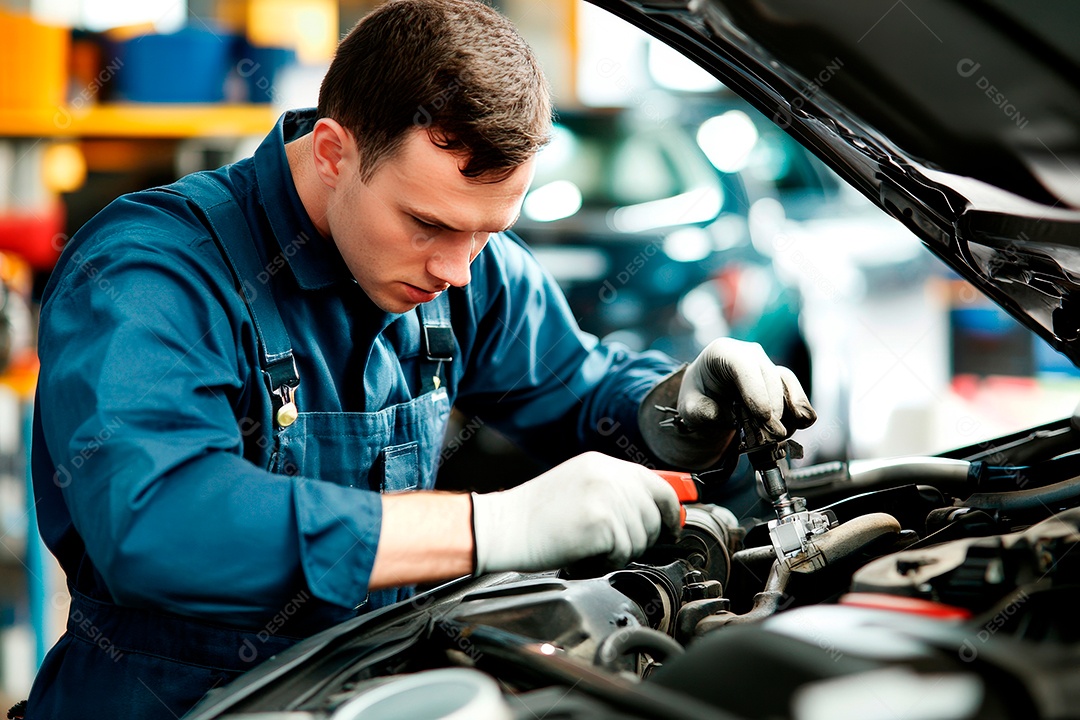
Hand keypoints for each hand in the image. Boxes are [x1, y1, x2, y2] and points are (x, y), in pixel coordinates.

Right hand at [471, 452, 681, 572]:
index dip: (669, 508)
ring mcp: (606, 496)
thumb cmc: (533, 517)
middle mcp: (608, 474)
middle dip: (644, 537)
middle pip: (654, 512)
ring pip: (642, 536)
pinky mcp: (601, 521)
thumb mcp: (576, 486)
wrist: (504, 528)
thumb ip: (612, 491)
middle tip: (618, 546)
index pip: (656, 483)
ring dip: (622, 550)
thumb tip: (649, 511)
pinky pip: (625, 551)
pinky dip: (608, 560)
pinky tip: (585, 553)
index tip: (671, 526)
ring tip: (592, 547)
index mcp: (602, 464)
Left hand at [681, 338, 815, 438]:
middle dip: (773, 407)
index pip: (742, 365)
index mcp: (722, 351)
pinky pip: (794, 390)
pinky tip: (801, 423)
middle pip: (767, 375)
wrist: (707, 396)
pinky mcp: (779, 380)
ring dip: (790, 408)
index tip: (763, 417)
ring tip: (784, 433)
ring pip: (785, 381)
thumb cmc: (698, 396)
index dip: (755, 391)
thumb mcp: (689, 406)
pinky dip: (800, 407)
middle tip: (772, 435)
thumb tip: (727, 416)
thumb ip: (702, 411)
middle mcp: (749, 354)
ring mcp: (766, 365)